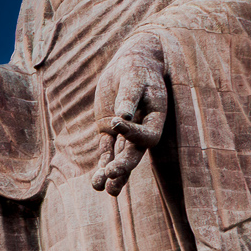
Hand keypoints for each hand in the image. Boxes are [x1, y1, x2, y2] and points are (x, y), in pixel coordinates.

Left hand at [91, 30, 167, 195]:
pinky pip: (106, 151)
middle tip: (110, 175)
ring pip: (120, 158)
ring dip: (112, 172)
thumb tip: (122, 116)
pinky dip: (101, 164)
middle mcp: (142, 130)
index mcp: (156, 118)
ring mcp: (125, 133)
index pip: (148, 136)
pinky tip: (95, 181)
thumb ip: (129, 96)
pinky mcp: (109, 131)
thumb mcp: (133, 78)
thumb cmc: (136, 68)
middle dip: (123, 166)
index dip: (133, 133)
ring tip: (100, 187)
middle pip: (135, 154)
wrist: (130, 64)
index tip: (117, 120)